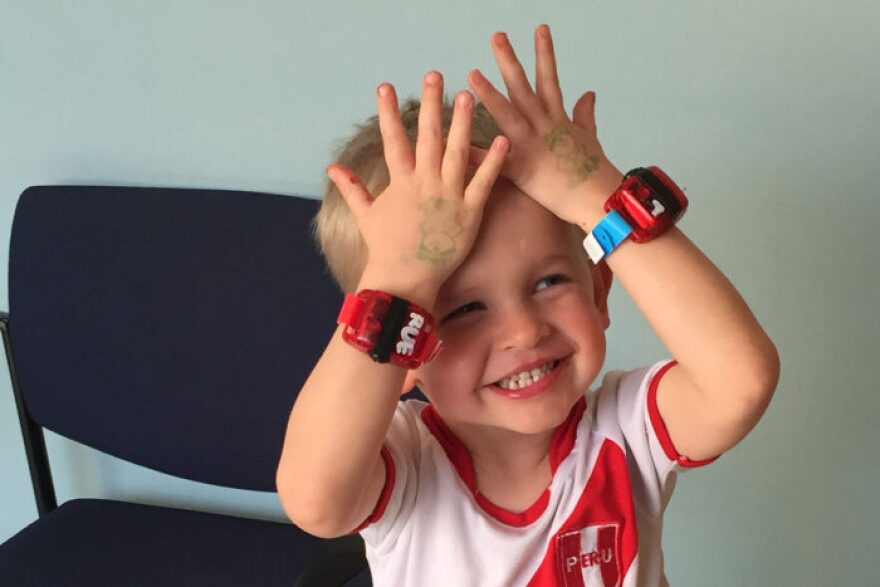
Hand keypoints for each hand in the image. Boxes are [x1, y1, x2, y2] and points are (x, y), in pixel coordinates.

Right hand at [326, 71, 509, 304]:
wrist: (405, 279)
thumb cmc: (385, 248)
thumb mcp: (366, 215)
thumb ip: (352, 188)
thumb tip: (332, 168)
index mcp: (400, 182)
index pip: (393, 139)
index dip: (388, 112)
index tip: (386, 87)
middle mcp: (423, 183)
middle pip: (428, 136)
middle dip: (430, 104)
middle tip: (434, 76)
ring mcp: (447, 196)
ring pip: (456, 151)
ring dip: (462, 122)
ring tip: (468, 95)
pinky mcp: (469, 212)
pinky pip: (483, 182)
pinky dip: (493, 161)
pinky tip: (503, 140)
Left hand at [466, 25, 623, 225]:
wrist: (597, 198)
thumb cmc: (595, 171)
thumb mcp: (591, 137)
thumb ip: (585, 114)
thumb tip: (589, 93)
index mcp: (558, 118)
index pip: (549, 78)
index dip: (544, 52)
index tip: (539, 28)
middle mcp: (544, 126)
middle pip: (524, 88)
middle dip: (510, 61)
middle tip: (496, 37)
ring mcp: (532, 146)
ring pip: (509, 115)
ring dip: (489, 94)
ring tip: (471, 75)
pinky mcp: (522, 170)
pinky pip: (493, 162)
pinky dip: (475, 155)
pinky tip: (454, 145)